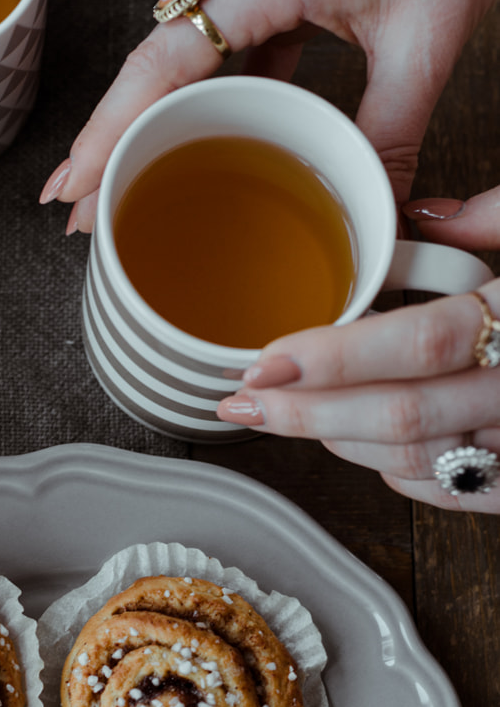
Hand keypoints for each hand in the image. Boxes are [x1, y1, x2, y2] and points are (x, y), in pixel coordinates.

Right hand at [39, 0, 499, 230]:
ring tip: (115, 185)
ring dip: (144, 121)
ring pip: (176, 60)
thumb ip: (392, 134)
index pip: (162, 64)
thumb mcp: (427, 43)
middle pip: (150, 67)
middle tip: (73, 212)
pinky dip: (195, 99)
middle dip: (105, 140)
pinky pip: (217, 50)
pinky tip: (188, 140)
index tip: (71, 185)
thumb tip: (372, 210)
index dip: (108, 130)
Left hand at [215, 189, 499, 511]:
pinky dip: (406, 478)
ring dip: (341, 443)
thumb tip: (426, 212)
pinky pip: (464, 494)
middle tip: (242, 403)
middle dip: (307, 414)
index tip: (262, 358)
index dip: (331, 357)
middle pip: (404, 414)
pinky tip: (369, 455)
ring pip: (421, 459)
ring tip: (289, 417)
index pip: (418, 342)